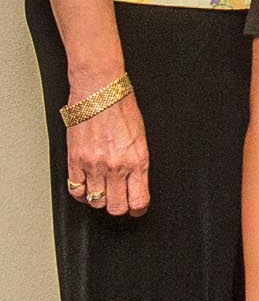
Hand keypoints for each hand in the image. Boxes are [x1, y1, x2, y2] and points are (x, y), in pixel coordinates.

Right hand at [66, 90, 148, 216]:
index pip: (139, 199)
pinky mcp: (75, 161)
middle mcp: (116, 166)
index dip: (138, 208)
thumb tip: (136, 182)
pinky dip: (82, 193)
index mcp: (138, 159)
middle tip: (120, 201)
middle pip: (116, 207)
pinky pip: (76, 190)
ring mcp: (94, 165)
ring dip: (100, 200)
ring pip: (96, 202)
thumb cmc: (122, 108)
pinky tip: (87, 186)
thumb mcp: (141, 136)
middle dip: (119, 207)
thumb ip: (138, 161)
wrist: (100, 91)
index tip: (137, 208)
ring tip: (104, 191)